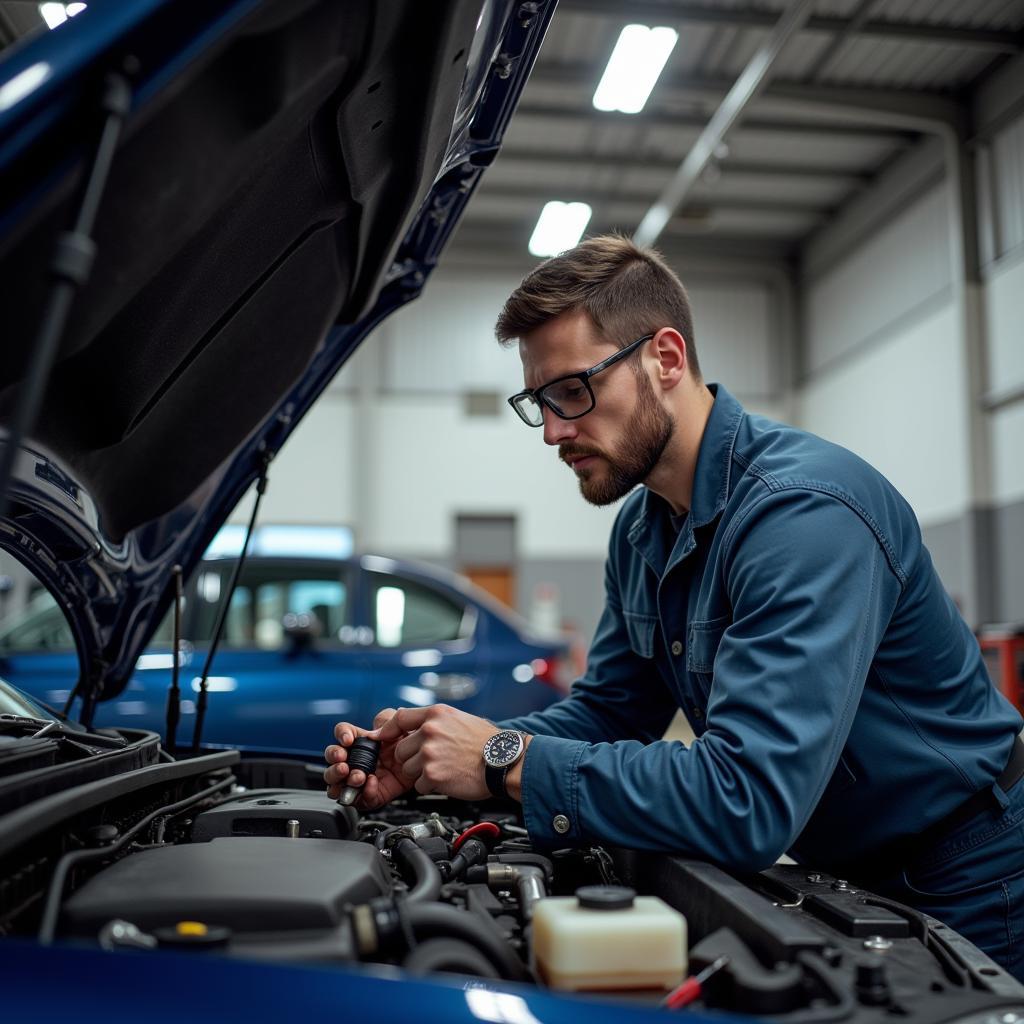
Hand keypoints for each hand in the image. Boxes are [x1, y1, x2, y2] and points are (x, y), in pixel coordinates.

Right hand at [323, 708, 415, 808]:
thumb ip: (387, 719)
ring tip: (357, 776)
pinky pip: (360, 799)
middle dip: (334, 763)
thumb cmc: (414, 742)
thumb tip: (372, 733)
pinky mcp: (372, 794)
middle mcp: (358, 759)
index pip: (342, 734)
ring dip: (340, 781)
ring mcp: (362, 778)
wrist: (427, 762)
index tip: (348, 740)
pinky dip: (364, 793)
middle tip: (344, 764)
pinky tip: (372, 784)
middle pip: (332, 761)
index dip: (341, 735)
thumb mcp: (402, 723)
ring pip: (336, 784)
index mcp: (362, 740)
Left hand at [377, 705, 517, 799]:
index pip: (400, 718)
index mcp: (436, 714)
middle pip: (401, 750)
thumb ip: (434, 721)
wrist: (504, 760)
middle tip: (433, 760)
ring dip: (421, 774)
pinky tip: (448, 778)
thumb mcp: (459, 719)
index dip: (389, 730)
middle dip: (412, 758)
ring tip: (444, 769)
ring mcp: (430, 753)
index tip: (384, 737)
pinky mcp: (432, 775)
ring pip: (408, 769)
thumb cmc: (486, 742)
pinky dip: (430, 786)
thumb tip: (411, 724)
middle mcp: (430, 731)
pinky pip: (419, 785)